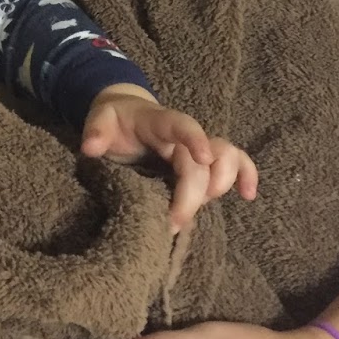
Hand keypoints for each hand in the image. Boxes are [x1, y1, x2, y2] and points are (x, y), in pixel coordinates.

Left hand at [82, 90, 258, 230]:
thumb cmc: (115, 121)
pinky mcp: (205, 163)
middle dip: (192, 194)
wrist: (126, 116)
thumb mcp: (100, 120)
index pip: (183, 125)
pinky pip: (236, 164)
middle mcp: (184, 136)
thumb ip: (95, 131)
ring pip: (228, 159)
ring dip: (221, 185)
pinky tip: (248, 196)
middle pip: (202, 162)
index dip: (195, 138)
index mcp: (161, 122)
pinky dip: (247, 176)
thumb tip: (90, 147)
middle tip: (172, 222)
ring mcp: (198, 149)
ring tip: (198, 212)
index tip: (203, 157)